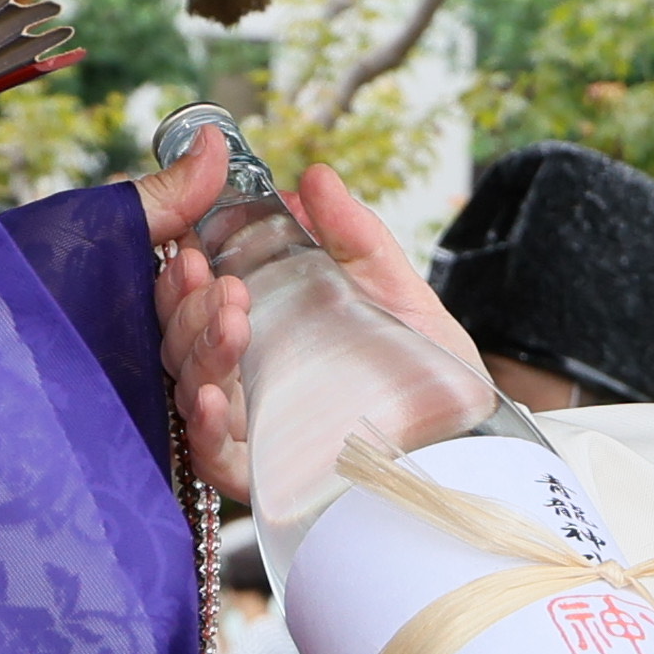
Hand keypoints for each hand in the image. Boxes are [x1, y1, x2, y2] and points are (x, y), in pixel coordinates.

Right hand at [156, 152, 488, 512]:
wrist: (471, 436)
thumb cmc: (427, 367)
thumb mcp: (394, 289)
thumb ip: (354, 236)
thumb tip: (316, 178)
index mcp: (259, 326)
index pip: (199, 293)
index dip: (185, 267)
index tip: (192, 241)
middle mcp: (241, 373)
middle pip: (181, 337)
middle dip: (189, 305)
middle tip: (220, 281)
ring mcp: (247, 425)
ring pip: (189, 386)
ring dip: (199, 348)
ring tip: (231, 320)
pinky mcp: (260, 475)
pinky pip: (211, 455)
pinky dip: (203, 425)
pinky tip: (214, 396)